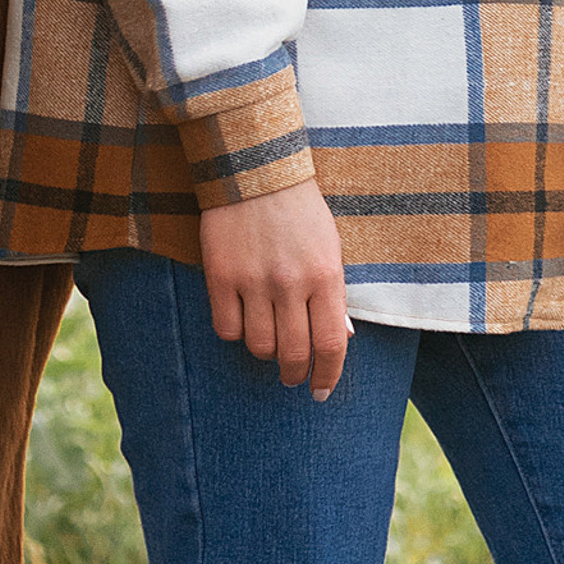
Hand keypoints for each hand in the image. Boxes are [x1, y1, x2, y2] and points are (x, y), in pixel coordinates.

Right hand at [198, 179, 352, 398]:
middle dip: (295, 374)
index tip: (321, 390)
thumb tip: (342, 340)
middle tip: (293, 377)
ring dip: (266, 353)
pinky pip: (227, 329)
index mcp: (326, 275)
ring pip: (259, 347)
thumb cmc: (301, 212)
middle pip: (294, 353)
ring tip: (269, 341)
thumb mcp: (331, 248)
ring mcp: (254, 281)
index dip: (328, 374)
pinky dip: (235, 333)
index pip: (331, 343)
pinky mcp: (221, 277)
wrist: (256, 172)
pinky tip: (242, 319)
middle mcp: (291, 283)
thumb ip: (335, 294)